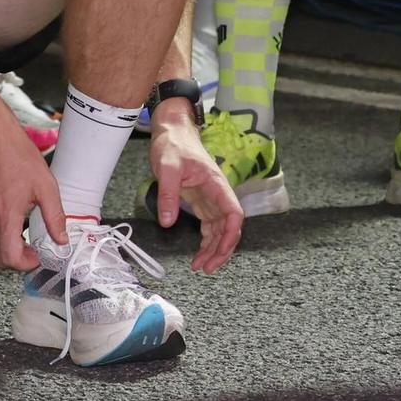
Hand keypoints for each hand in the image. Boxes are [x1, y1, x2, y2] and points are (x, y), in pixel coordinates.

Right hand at [0, 109, 65, 270]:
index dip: (25, 264)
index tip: (35, 256)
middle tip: (28, 249)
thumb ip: (54, 216)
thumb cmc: (17, 156)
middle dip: (15, 259)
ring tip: (12, 245)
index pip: (10, 258)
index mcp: (6, 215)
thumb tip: (61, 239)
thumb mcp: (45, 185)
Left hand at [147, 108, 243, 272]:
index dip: (231, 234)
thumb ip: (168, 194)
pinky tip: (199, 254)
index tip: (220, 250)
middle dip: (222, 250)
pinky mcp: (201, 201)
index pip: (234, 213)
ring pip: (220, 230)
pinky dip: (207, 242)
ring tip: (201, 267)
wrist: (172, 132)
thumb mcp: (167, 167)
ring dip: (214, 249)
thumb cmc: (173, 145)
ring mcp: (211, 198)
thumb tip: (168, 222)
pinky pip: (210, 226)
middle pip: (229, 227)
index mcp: (216, 184)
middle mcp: (218, 193)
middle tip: (207, 268)